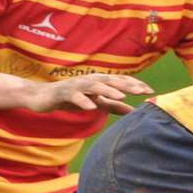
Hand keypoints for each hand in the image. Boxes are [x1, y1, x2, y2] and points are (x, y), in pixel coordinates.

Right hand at [24, 73, 151, 114]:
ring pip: (94, 86)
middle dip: (127, 85)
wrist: (42, 97)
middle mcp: (89, 80)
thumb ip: (113, 106)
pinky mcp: (63, 93)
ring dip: (108, 90)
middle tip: (143, 91)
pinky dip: (83, 101)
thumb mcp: (95, 103)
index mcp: (98, 82)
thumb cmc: (70, 99)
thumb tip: (133, 112)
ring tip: (122, 96)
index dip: (135, 85)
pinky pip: (75, 96)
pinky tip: (92, 107)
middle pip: (111, 81)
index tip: (151, 91)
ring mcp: (76, 85)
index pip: (120, 82)